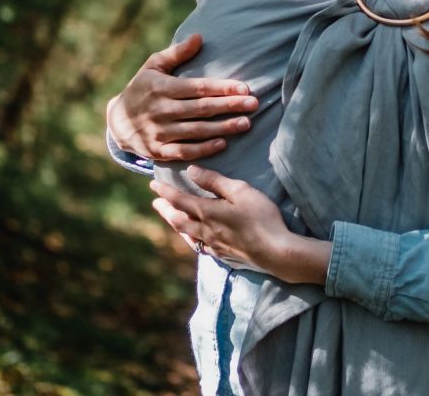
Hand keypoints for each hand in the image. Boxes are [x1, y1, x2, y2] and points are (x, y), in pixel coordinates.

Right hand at [106, 34, 257, 161]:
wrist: (117, 121)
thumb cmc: (142, 88)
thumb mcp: (153, 66)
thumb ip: (176, 53)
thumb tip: (199, 37)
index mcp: (161, 88)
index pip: (198, 88)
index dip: (222, 88)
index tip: (245, 88)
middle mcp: (161, 110)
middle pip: (201, 109)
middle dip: (230, 106)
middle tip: (254, 104)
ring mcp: (159, 132)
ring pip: (196, 131)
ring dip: (223, 128)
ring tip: (246, 123)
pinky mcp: (158, 151)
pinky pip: (184, 151)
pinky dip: (203, 149)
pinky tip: (222, 143)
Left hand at [149, 168, 331, 284]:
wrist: (275, 252)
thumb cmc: (260, 217)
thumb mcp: (240, 191)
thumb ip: (215, 181)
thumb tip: (191, 171)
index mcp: (207, 212)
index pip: (179, 200)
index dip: (165, 191)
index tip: (153, 184)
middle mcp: (205, 231)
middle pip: (178, 219)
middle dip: (165, 210)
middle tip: (155, 203)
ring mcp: (213, 246)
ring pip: (187, 235)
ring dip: (175, 224)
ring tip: (170, 219)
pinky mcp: (224, 256)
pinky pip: (200, 247)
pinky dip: (191, 239)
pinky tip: (195, 240)